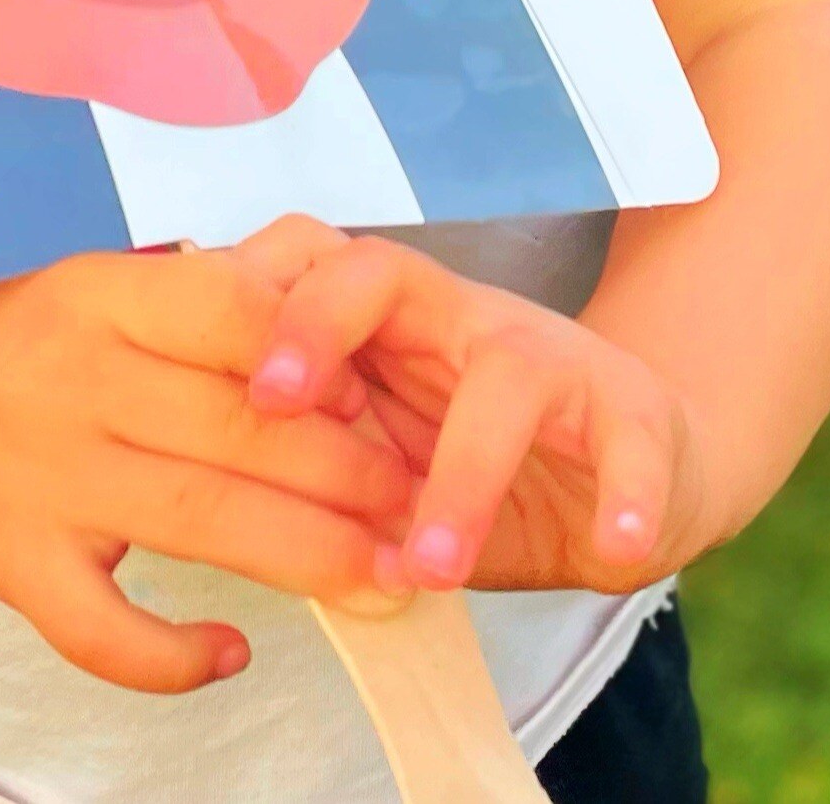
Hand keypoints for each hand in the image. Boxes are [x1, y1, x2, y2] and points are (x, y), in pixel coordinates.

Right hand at [0, 246, 413, 695]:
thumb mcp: (84, 284)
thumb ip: (188, 307)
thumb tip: (325, 336)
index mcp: (99, 290)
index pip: (245, 315)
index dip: (334, 357)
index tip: (404, 388)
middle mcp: (75, 377)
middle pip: (245, 428)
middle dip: (356, 472)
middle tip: (434, 501)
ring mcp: (40, 475)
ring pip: (203, 521)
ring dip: (311, 557)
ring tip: (391, 578)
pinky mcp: (6, 561)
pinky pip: (101, 628)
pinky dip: (170, 654)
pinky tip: (229, 655)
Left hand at [237, 220, 709, 598]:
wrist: (640, 458)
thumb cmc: (481, 459)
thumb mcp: (387, 459)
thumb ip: (314, 471)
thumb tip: (195, 514)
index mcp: (388, 324)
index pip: (304, 266)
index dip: (246, 303)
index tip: (189, 370)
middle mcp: (461, 319)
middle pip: (381, 272)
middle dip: (316, 324)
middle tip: (272, 404)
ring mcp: (552, 358)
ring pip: (505, 374)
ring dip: (464, 473)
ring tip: (431, 563)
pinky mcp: (635, 414)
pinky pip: (634, 438)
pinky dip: (630, 494)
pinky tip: (615, 546)